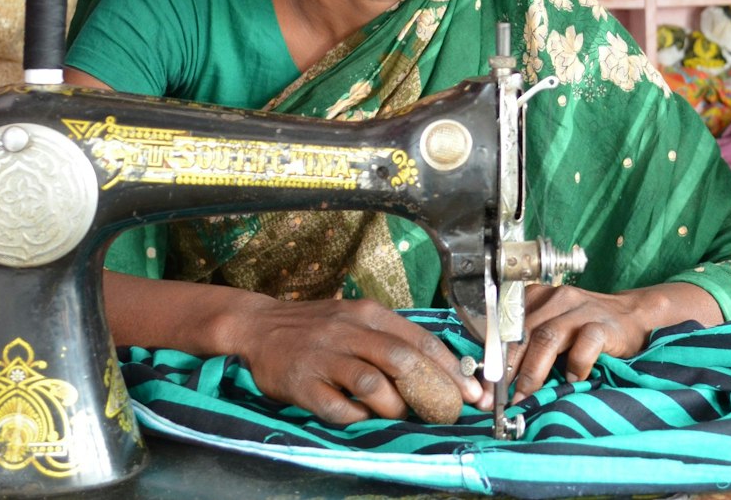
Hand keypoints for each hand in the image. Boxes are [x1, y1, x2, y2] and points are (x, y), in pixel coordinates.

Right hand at [231, 297, 484, 424]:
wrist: (258, 327)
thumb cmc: (317, 326)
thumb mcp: (356, 318)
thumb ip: (391, 338)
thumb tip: (439, 369)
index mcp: (369, 313)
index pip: (419, 339)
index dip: (450, 368)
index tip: (471, 392)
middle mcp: (349, 331)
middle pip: (401, 359)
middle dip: (432, 390)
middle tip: (446, 412)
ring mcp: (325, 358)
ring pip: (373, 384)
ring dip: (394, 406)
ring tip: (398, 415)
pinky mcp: (304, 383)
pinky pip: (339, 407)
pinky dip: (358, 417)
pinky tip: (362, 417)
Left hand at [504, 284, 664, 401]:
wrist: (634, 316)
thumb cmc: (586, 329)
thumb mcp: (554, 329)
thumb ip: (529, 346)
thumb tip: (498, 384)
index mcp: (537, 298)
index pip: (505, 327)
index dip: (492, 359)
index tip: (484, 390)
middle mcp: (556, 298)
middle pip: (521, 333)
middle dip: (506, 370)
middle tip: (498, 400)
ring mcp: (580, 309)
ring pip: (547, 337)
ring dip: (532, 372)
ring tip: (525, 397)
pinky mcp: (603, 324)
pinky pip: (584, 345)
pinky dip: (575, 365)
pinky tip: (573, 379)